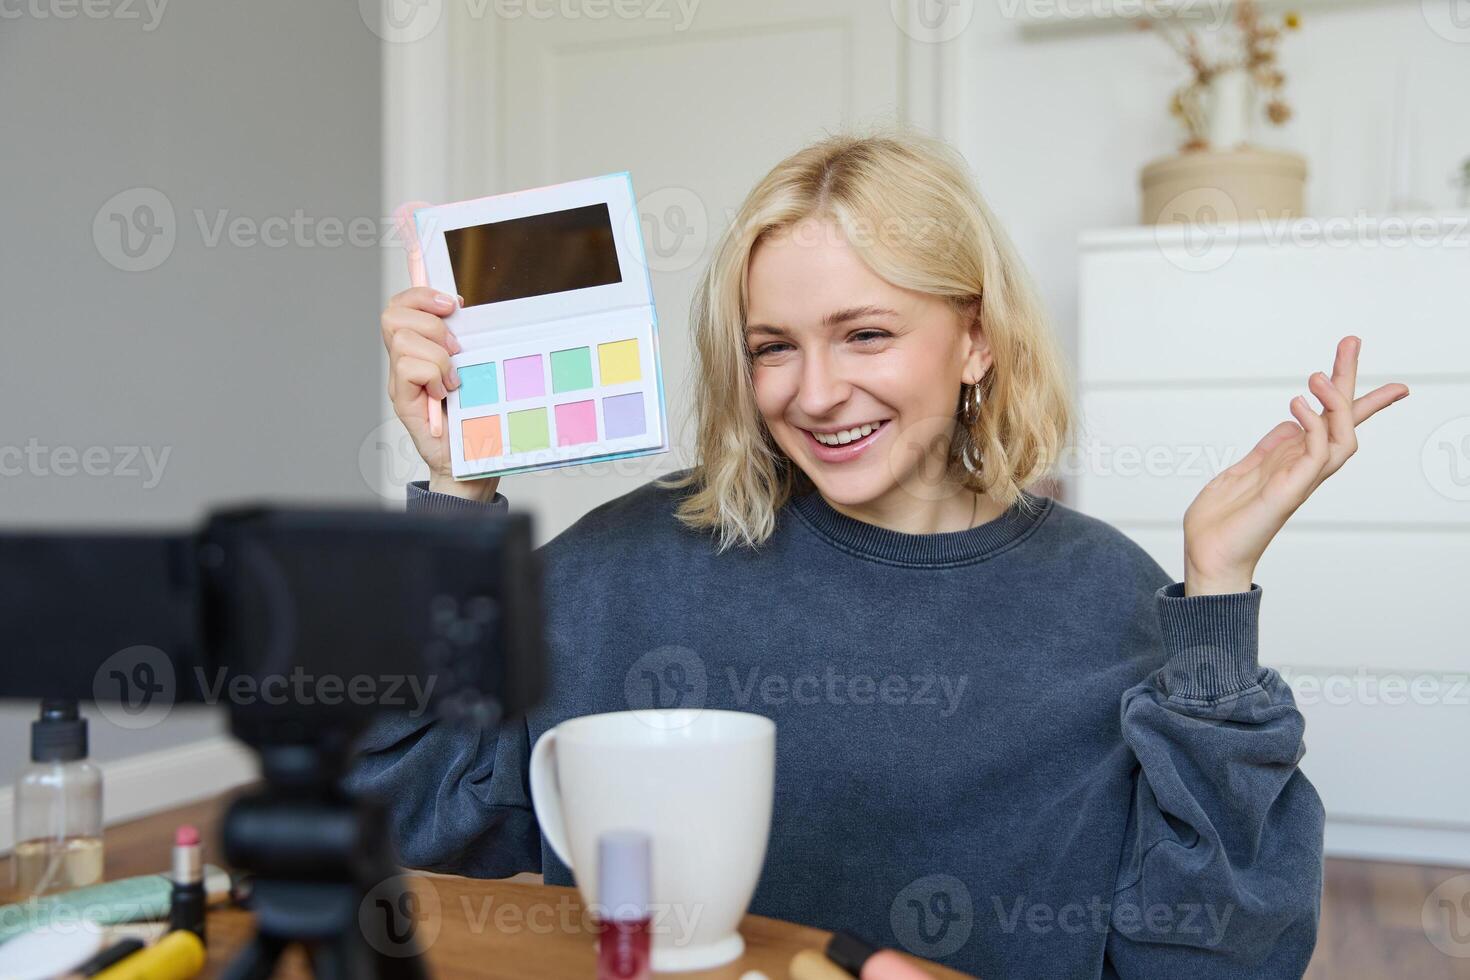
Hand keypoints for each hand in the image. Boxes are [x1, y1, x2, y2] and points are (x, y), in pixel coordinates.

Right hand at [381, 287, 499, 501]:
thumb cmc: (472, 413)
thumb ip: (460, 339)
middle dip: (431, 324)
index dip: (421, 294)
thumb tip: (460, 308)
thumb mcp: (471, 366)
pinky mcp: (400, 400)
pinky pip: (409, 367)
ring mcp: (398, 380)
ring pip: (405, 340)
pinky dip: (433, 376)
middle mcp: (401, 360)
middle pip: (393, 314)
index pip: (401, 305)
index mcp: (417, 347)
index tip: (454, 304)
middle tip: (455, 351)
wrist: (468, 457)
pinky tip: (445, 394)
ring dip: (437, 357)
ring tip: (452, 379)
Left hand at [1181, 336, 1408, 595]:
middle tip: (1351, 341)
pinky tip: (1297, 404)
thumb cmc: (1220, 523)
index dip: (1346, 392)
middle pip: (1343, 421)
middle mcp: (1303, 469)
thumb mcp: (1242, 471)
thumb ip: (1269, 449)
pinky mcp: (1288, 493)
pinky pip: (1315, 456)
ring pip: (1342, 437)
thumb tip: (1289, 424)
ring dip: (1336, 403)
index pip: (1329, 421)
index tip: (1350, 356)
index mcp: (1291, 461)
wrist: (1206, 556)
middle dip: (1350, 381)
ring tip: (1318, 375)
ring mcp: (1299, 481)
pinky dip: (1313, 427)